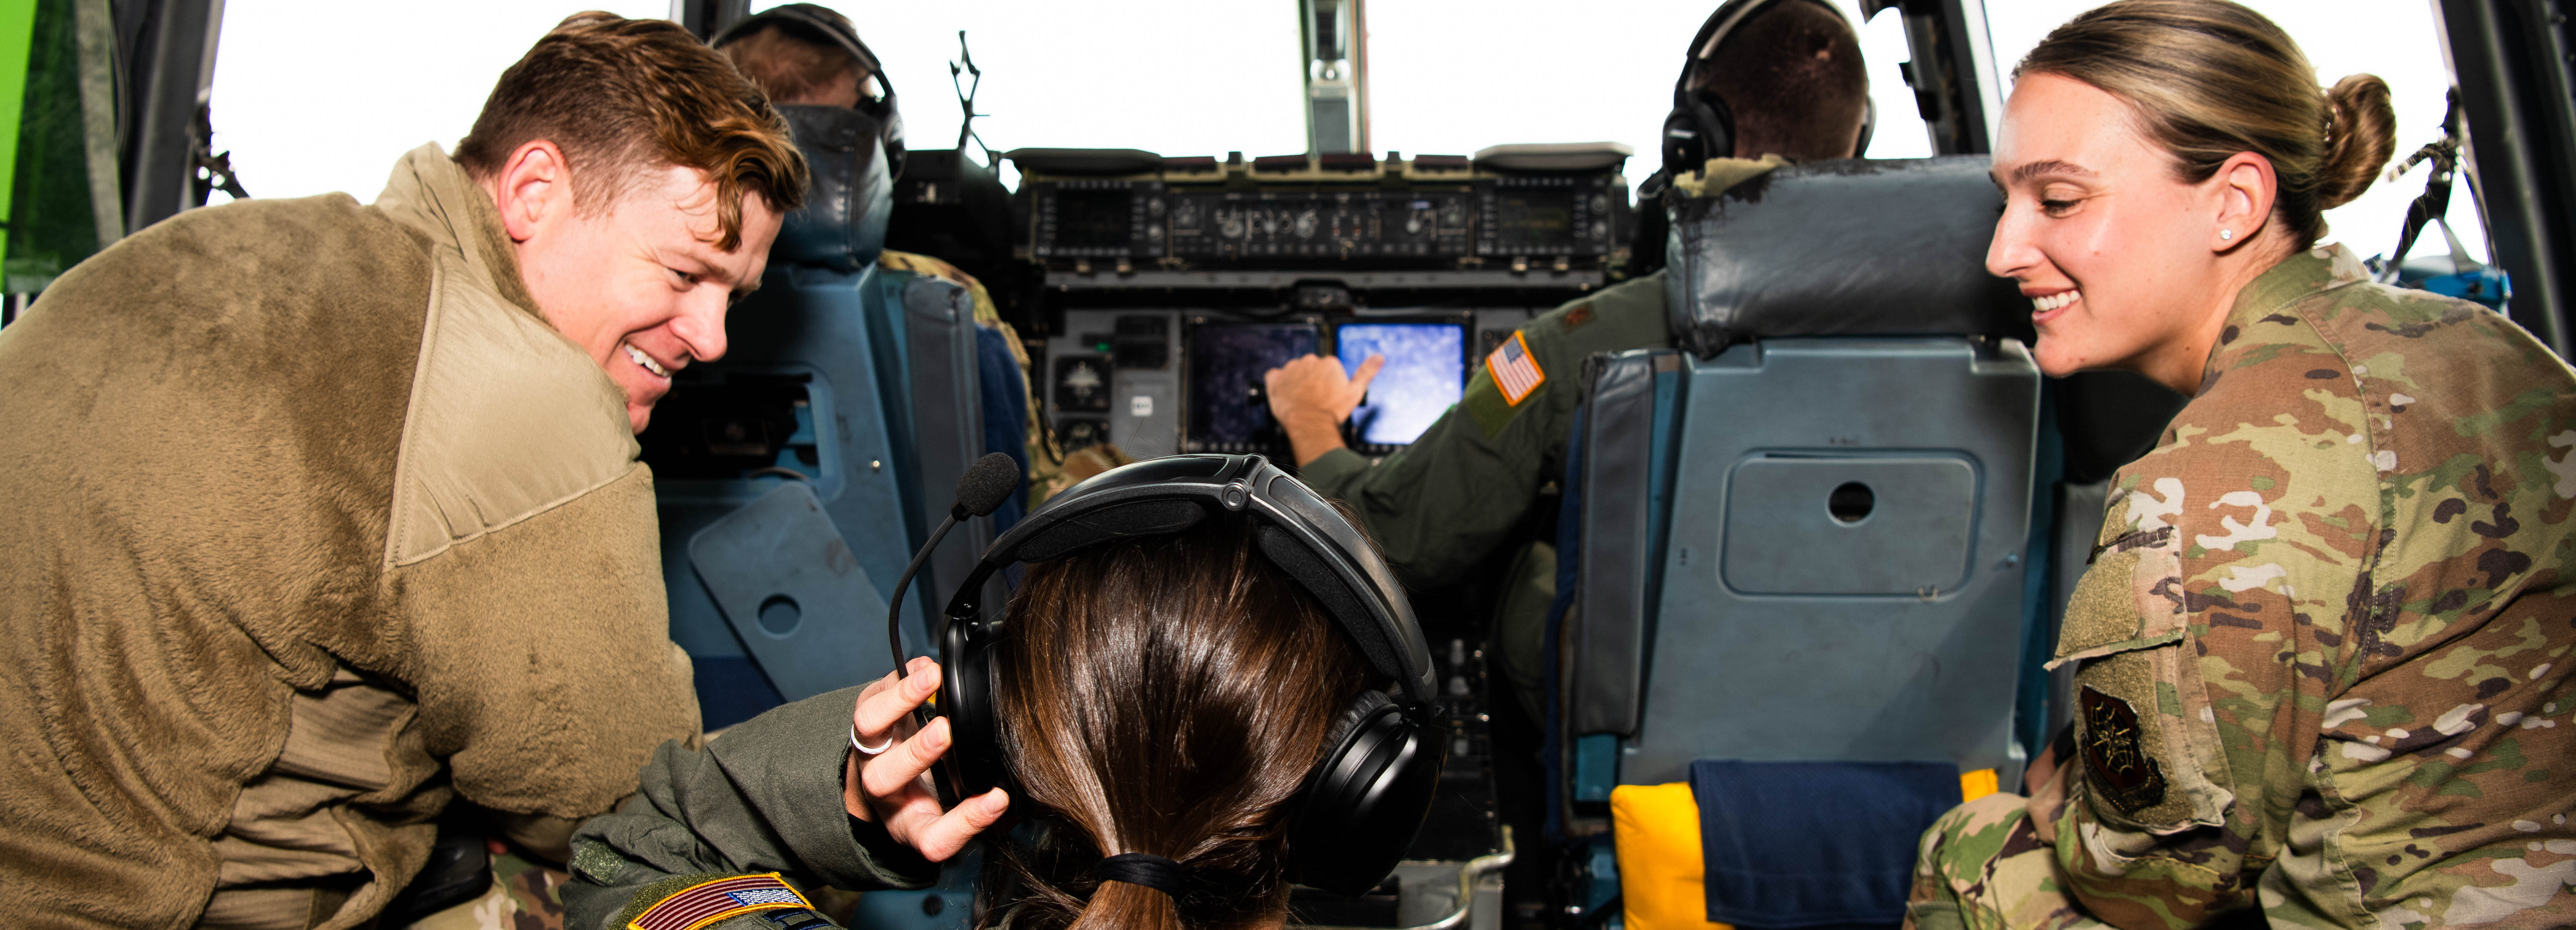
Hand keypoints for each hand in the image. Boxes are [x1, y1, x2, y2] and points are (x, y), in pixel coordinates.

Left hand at [843, 657, 1008, 861]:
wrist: (882, 771)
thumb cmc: (925, 791)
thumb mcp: (948, 812)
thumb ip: (978, 807)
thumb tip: (1019, 800)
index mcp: (911, 822)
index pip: (933, 838)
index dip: (965, 822)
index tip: (998, 798)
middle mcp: (884, 790)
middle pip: (883, 780)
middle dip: (915, 753)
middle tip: (946, 730)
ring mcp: (869, 750)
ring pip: (867, 727)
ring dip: (900, 700)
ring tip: (933, 679)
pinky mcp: (866, 715)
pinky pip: (873, 693)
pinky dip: (900, 677)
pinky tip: (926, 667)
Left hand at [1263, 353, 1382, 465]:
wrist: (1309, 425)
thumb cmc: (1332, 411)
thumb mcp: (1355, 392)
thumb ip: (1367, 372)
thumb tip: (1380, 356)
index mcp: (1329, 362)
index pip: (1327, 369)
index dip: (1327, 384)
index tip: (1327, 396)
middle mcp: (1309, 361)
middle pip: (1310, 369)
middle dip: (1311, 381)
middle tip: (1314, 399)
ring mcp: (1291, 368)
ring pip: (1294, 372)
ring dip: (1295, 382)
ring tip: (1300, 400)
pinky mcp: (1275, 378)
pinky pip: (1274, 376)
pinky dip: (1278, 384)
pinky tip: (1285, 395)